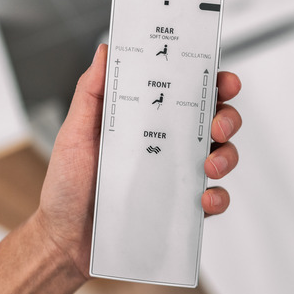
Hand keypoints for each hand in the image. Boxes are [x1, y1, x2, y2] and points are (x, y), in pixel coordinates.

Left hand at [34, 44, 241, 278]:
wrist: (65, 241)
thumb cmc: (68, 186)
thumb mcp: (75, 133)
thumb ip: (91, 92)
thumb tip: (106, 51)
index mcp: (148, 121)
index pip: (187, 93)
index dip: (213, 82)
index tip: (222, 80)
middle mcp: (168, 145)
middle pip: (216, 120)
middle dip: (228, 117)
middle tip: (217, 125)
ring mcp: (179, 176)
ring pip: (225, 156)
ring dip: (228, 156)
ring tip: (210, 165)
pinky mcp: (184, 209)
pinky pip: (215, 199)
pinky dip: (218, 197)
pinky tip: (204, 199)